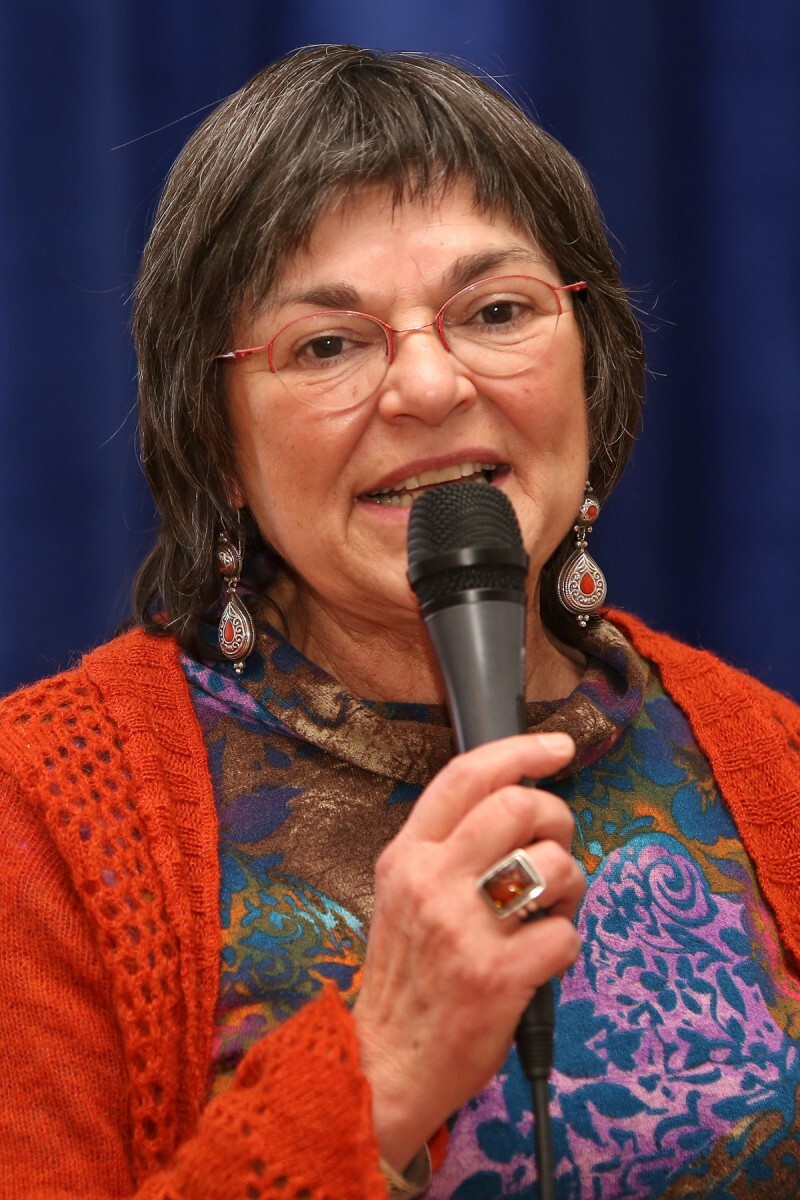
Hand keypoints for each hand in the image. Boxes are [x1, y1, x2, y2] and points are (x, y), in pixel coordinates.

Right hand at [352, 732, 583, 1171]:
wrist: (385, 1067)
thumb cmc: (407, 979)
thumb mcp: (403, 897)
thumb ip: (447, 850)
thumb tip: (520, 808)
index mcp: (407, 857)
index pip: (466, 776)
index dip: (520, 749)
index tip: (559, 746)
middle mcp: (430, 882)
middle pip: (520, 806)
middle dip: (557, 818)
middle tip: (557, 846)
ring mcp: (463, 929)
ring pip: (553, 865)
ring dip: (570, 885)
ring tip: (550, 911)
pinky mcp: (497, 976)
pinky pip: (566, 935)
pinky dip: (567, 944)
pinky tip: (543, 959)